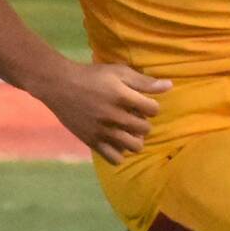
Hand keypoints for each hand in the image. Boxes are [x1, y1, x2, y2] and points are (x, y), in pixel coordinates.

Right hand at [30, 60, 171, 164]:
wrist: (59, 86)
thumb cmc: (91, 76)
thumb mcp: (118, 72)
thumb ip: (143, 81)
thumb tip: (169, 86)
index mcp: (122, 97)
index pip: (153, 110)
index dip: (151, 105)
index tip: (141, 103)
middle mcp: (114, 117)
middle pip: (145, 129)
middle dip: (143, 121)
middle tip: (132, 115)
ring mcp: (103, 132)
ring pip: (134, 146)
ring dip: (135, 138)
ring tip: (127, 130)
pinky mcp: (92, 141)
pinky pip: (115, 158)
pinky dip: (120, 152)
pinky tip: (116, 142)